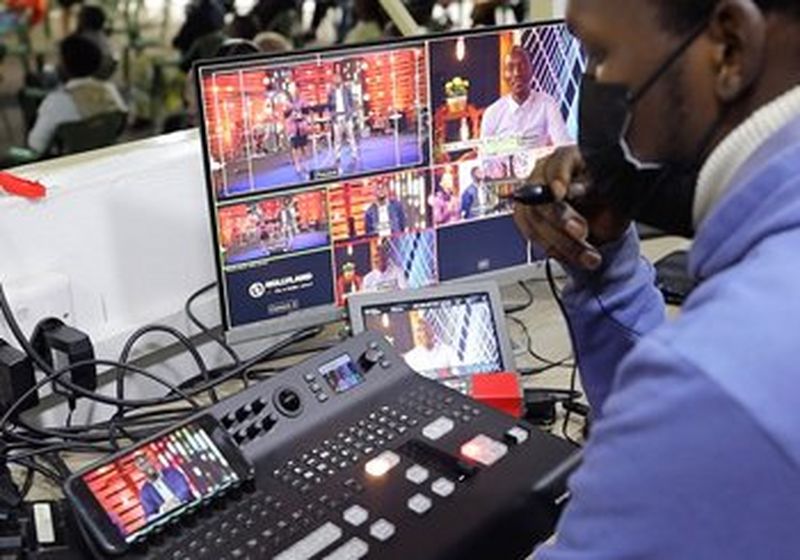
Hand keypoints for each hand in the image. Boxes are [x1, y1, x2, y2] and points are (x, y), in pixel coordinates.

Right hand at [512, 145, 630, 269]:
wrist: (602, 217)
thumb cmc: (607, 197)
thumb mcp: (611, 190)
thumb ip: (594, 186)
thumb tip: (575, 189)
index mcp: (567, 157)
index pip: (557, 162)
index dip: (557, 177)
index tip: (560, 193)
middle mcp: (544, 174)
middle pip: (540, 195)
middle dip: (561, 218)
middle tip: (582, 232)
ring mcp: (532, 197)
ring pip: (536, 221)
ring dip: (563, 243)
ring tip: (589, 256)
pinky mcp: (527, 218)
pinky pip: (534, 236)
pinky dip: (556, 250)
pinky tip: (575, 256)